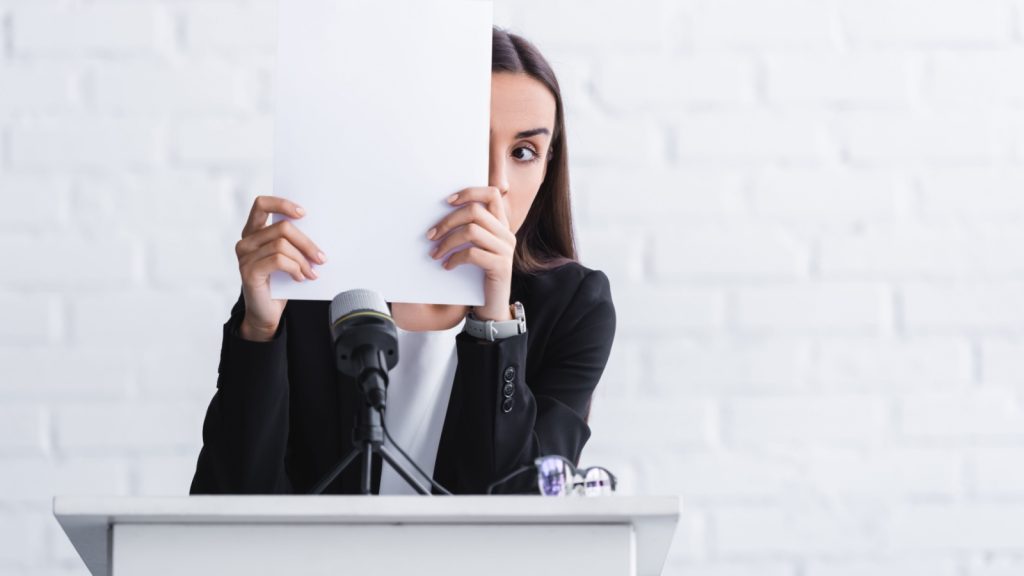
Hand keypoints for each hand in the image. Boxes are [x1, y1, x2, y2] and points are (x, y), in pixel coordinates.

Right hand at [235, 195, 325, 340]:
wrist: (266, 313)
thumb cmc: (279, 283)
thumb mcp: (287, 258)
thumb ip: (293, 242)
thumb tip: (320, 230)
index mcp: (253, 232)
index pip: (261, 204)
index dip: (282, 204)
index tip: (304, 214)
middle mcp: (246, 241)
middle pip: (282, 227)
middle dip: (306, 242)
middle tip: (321, 258)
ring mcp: (245, 256)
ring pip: (282, 245)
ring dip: (303, 260)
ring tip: (312, 273)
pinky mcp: (248, 271)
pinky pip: (278, 260)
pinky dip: (294, 268)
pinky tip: (300, 278)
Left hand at [427, 186, 514, 321]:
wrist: (492, 306)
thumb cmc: (478, 275)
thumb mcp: (475, 247)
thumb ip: (469, 229)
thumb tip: (441, 211)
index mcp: (501, 224)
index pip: (492, 194)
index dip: (469, 192)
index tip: (447, 200)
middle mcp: (506, 233)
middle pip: (475, 211)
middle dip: (448, 221)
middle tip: (431, 235)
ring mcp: (506, 250)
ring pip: (472, 231)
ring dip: (447, 241)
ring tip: (435, 253)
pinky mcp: (501, 266)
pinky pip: (472, 254)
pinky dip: (454, 258)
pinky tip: (446, 266)